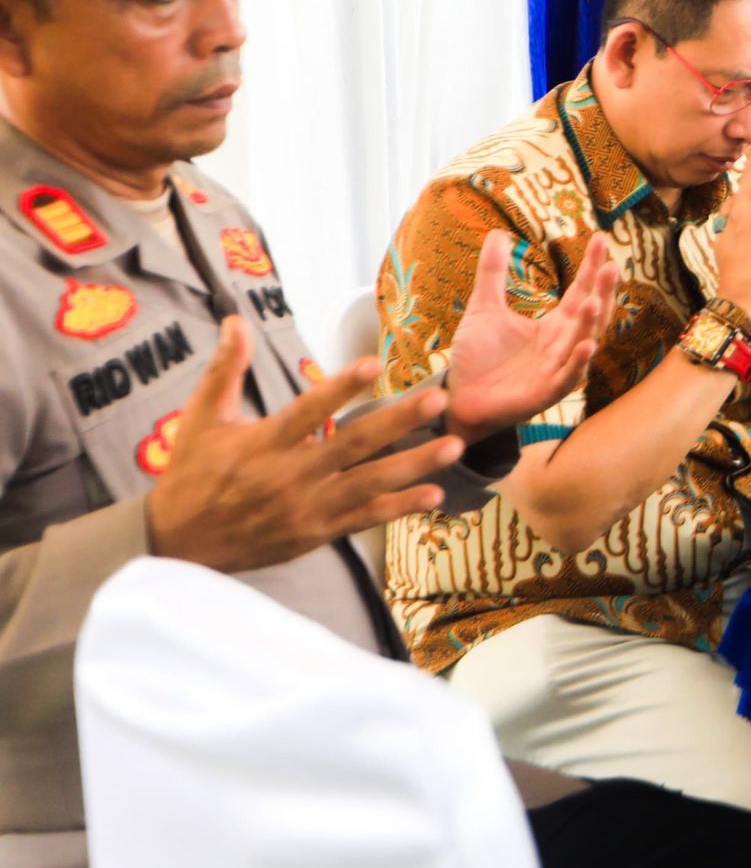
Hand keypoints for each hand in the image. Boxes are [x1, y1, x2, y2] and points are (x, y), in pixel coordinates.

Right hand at [146, 317, 462, 573]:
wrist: (178, 548)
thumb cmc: (191, 476)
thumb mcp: (201, 420)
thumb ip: (226, 370)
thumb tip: (236, 320)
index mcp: (262, 445)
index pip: (306, 411)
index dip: (339, 388)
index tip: (373, 364)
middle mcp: (288, 476)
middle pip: (351, 445)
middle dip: (398, 422)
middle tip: (438, 399)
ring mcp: (306, 508)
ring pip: (369, 484)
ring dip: (414, 465)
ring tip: (455, 445)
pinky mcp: (316, 533)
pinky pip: (364, 519)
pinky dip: (400, 508)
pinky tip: (435, 495)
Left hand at [446, 231, 615, 439]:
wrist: (457, 397)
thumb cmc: (477, 357)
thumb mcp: (484, 307)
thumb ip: (493, 272)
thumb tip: (498, 232)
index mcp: (555, 326)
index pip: (580, 291)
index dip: (591, 267)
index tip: (601, 239)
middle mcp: (563, 345)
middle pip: (591, 315)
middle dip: (603, 293)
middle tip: (611, 266)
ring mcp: (557, 369)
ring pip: (583, 343)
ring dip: (591, 324)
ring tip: (593, 301)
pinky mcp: (545, 393)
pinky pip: (567, 377)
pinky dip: (578, 363)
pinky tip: (587, 345)